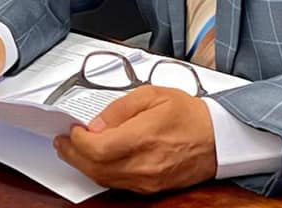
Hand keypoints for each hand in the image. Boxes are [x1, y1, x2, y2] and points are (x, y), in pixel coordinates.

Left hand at [53, 85, 216, 193]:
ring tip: (73, 150)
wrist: (218, 138)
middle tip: (63, 141)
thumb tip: (96, 123)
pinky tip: (96, 161)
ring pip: (104, 179)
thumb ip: (120, 108)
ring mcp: (148, 179)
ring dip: (84, 165)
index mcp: (143, 137)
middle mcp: (144, 164)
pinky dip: (101, 172)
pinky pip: (118, 184)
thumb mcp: (152, 95)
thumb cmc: (190, 115)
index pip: (97, 148)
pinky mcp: (152, 187)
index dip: (77, 140)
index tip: (72, 129)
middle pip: (96, 167)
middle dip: (73, 154)